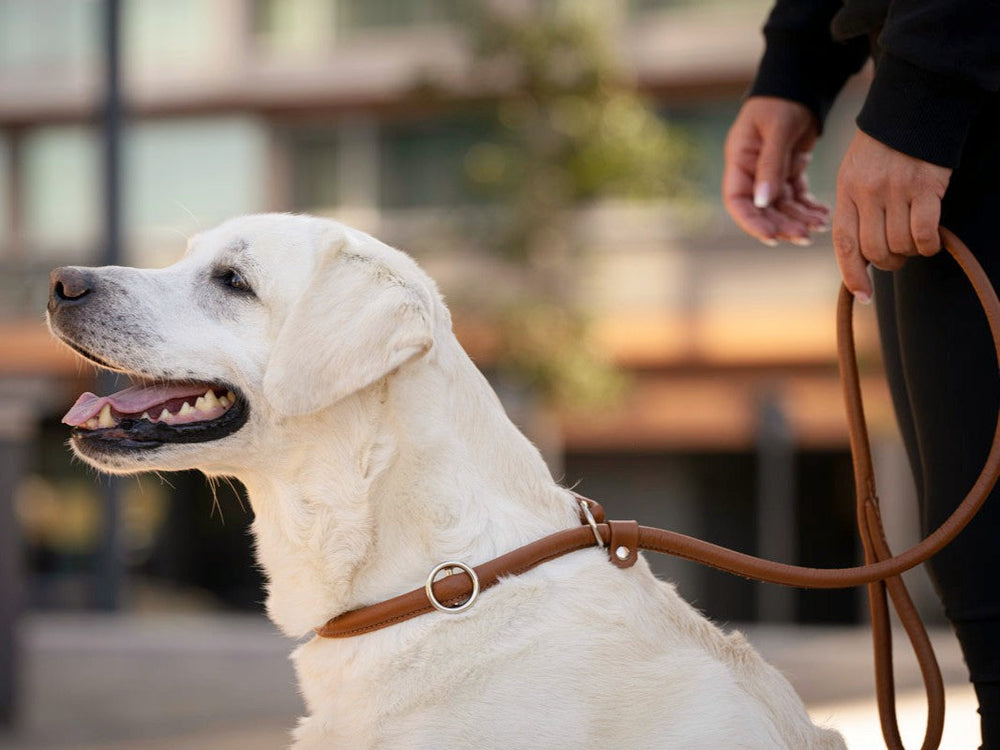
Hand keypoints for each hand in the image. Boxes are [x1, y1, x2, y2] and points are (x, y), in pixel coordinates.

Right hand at [723, 96, 830, 245]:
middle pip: (762, 210)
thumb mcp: (777, 129)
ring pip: (782, 207)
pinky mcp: (788, 172)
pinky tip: (824, 214)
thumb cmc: (782, 101)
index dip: (751, 222)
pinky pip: (797, 197)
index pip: (737, 201)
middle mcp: (752, 172)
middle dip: (782, 225)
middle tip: (805, 236)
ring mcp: (770, 174)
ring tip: (820, 226)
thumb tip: (763, 202)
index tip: (771, 236)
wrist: (801, 84)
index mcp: (740, 161)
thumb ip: (770, 165)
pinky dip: (809, 207)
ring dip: (799, 219)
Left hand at [834, 130, 951, 301]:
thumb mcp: (854, 174)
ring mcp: (896, 190)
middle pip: (874, 250)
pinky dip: (929, 244)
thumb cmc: (881, 148)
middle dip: (887, 263)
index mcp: (845, 192)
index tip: (863, 294)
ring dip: (910, 252)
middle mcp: (867, 193)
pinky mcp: (925, 187)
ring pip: (900, 244)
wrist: (912, 108)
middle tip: (896, 257)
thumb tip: (860, 254)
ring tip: (913, 240)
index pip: (844, 244)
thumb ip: (854, 210)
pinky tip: (931, 240)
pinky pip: (925, 232)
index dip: (852, 274)